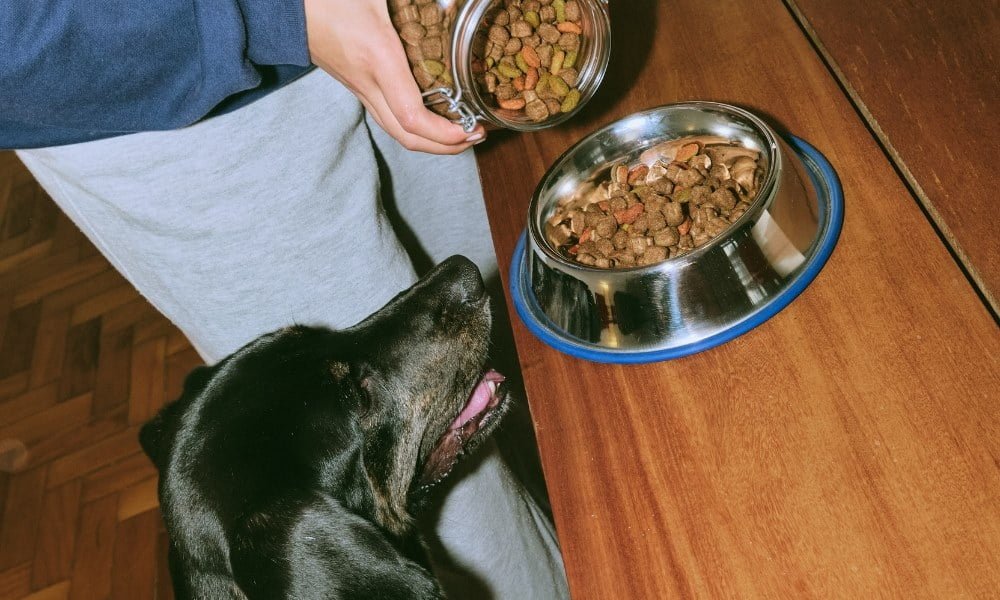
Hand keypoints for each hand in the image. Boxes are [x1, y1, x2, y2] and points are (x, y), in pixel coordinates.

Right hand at [303, 0, 485, 153]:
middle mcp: (369, 82)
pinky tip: (434, 116)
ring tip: (461, 132)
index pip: (413, 117)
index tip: (471, 129)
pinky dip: (415, 128)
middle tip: (476, 135)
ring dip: (431, 141)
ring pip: (396, 132)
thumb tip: (450, 0)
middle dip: (446, 146)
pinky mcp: (356, 87)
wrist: (283, 6)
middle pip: (407, 136)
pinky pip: (388, 118)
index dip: (444, 134)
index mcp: (379, 58)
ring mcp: (360, 89)